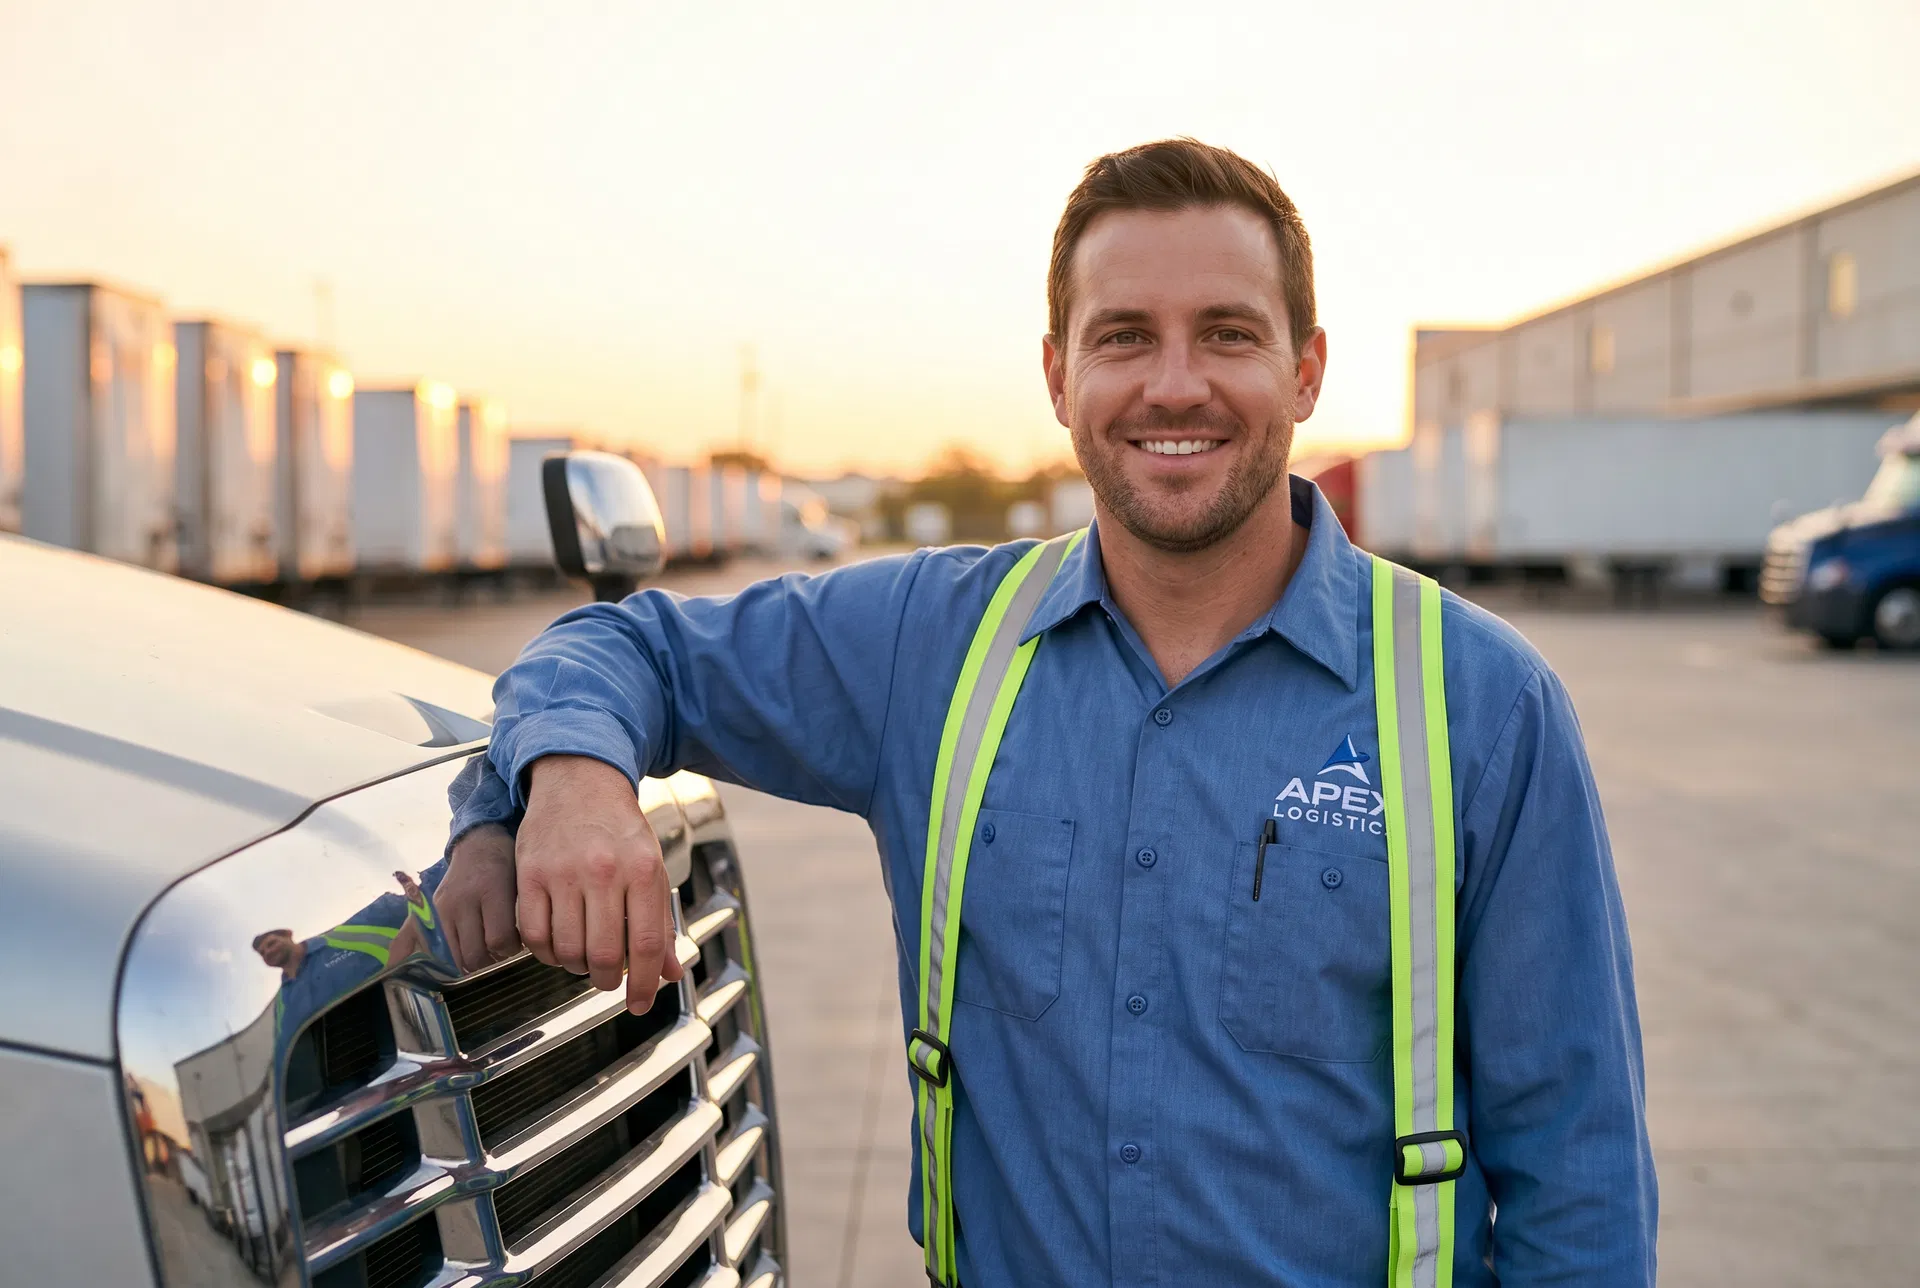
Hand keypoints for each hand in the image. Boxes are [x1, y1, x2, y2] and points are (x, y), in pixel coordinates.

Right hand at [438, 826, 521, 972]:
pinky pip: (441, 946)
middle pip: (475, 953)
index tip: (518, 943)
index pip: (499, 939)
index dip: (511, 949)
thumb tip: (525, 948)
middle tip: (503, 949)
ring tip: (488, 949)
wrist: (478, 843)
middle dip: (493, 959)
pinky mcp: (433, 912)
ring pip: (457, 955)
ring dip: (475, 961)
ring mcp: (445, 908)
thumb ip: (521, 915)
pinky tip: (468, 949)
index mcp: (492, 891)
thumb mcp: (520, 884)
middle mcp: (464, 901)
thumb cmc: (507, 864)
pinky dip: (456, 955)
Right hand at [518, 755, 684, 1012]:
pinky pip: (533, 934)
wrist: (579, 781)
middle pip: (605, 954)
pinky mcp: (530, 873)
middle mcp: (604, 871)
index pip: (647, 943)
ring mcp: (564, 872)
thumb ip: (661, 922)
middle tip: (608, 979)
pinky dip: (545, 953)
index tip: (639, 1005)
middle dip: (608, 980)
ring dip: (575, 968)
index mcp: (643, 869)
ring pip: (568, 950)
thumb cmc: (619, 829)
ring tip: (583, 959)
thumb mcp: (651, 867)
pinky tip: (556, 946)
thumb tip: (670, 973)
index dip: (644, 983)